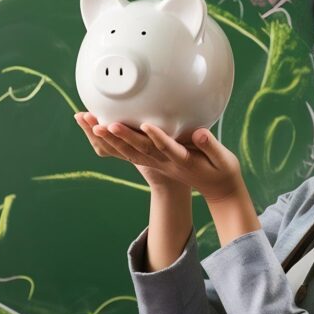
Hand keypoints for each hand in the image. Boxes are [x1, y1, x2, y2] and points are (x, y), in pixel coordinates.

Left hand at [73, 112, 243, 201]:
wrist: (215, 189)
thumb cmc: (221, 171)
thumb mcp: (223, 160)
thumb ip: (210, 146)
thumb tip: (200, 133)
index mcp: (182, 161)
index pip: (167, 149)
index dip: (157, 137)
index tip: (146, 125)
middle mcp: (165, 163)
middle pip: (140, 150)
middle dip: (121, 137)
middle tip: (103, 125)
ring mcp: (156, 163)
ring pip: (128, 152)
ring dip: (108, 139)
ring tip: (90, 124)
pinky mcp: (152, 161)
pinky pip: (127, 153)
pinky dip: (110, 142)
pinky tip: (95, 130)